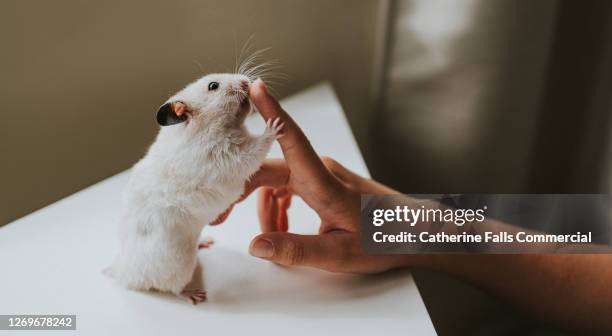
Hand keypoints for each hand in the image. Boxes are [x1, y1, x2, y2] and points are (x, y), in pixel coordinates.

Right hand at [233, 79, 409, 272]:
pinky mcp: (323, 180)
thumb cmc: (384, 239)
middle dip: (239, 190)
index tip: (254, 86)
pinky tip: (282, 229)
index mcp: (323, 182)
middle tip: (218, 217)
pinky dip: (279, 207)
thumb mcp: (339, 254)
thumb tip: (256, 244)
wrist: (415, 232)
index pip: (291, 138)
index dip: (271, 112)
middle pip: (268, 169)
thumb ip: (297, 250)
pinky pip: (289, 187)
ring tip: (272, 237)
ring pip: (276, 182)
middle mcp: (319, 170)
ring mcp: (321, 173)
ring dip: (265, 208)